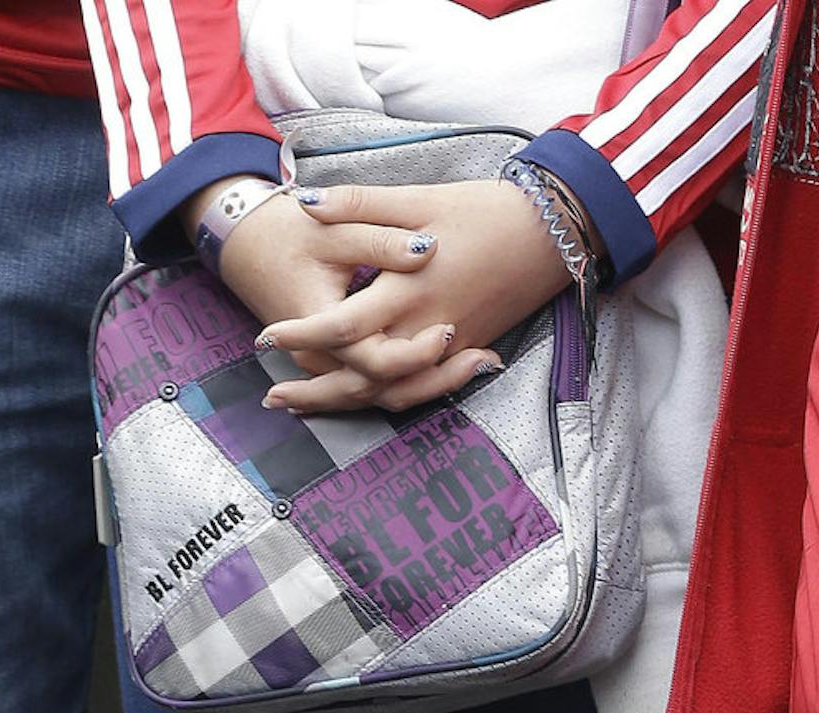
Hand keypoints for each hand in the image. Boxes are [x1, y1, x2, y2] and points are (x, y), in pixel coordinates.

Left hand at [223, 179, 576, 417]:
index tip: (266, 338)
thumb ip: (360, 203)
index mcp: (407, 289)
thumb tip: (305, 202)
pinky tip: (356, 400)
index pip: (342, 326)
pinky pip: (416, 392)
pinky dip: (383, 401)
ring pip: (386, 395)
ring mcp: (445, 349)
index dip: (300, 334)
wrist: (552, 233)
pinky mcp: (462, 355)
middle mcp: (423, 329)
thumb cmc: (485, 210)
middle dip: (312, 392)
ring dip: (342, 405)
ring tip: (303, 407)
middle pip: (357, 377)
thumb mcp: (420, 198)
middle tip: (272, 397)